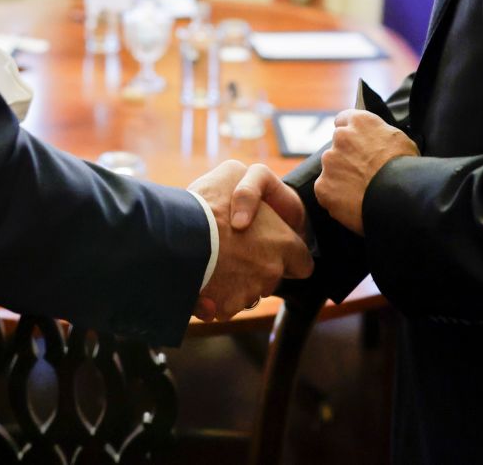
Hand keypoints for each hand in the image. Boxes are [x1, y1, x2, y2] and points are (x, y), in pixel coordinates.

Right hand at [188, 160, 312, 320]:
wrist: (178, 236)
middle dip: (255, 270)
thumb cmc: (208, 203)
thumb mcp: (232, 173)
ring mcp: (249, 293)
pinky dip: (214, 299)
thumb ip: (248, 186)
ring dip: (233, 284)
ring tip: (212, 265)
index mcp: (283, 243)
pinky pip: (222, 308)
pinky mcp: (226, 308)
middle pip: (270, 279)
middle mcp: (272, 271)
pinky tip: (201, 281)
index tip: (272, 252)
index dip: (288, 257)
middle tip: (232, 253)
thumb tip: (245, 195)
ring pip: (245, 294)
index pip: (303, 263)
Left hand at [314, 110, 418, 235]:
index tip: (356, 143)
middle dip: (346, 158)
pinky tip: (352, 203)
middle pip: (337, 147)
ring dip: (341, 177)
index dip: (351, 133)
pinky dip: (336, 197)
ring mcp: (329, 162)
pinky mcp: (323, 186)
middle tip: (363, 172)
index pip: (344, 120)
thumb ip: (379, 134)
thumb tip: (377, 140)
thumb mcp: (399, 139)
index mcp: (359, 122)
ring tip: (361, 191)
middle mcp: (340, 137)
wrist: (398, 196)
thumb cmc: (405, 168)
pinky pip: (326, 191)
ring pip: (331, 169)